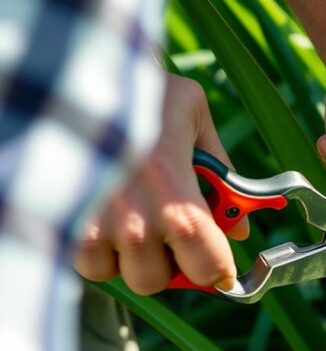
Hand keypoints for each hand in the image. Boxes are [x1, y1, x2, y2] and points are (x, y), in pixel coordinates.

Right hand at [74, 74, 244, 293]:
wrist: (79, 69)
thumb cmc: (143, 91)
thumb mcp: (196, 118)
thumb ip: (225, 176)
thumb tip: (239, 227)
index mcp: (177, 202)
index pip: (209, 269)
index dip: (217, 271)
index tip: (218, 266)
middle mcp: (135, 224)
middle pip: (157, 281)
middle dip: (169, 262)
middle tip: (171, 236)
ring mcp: (94, 226)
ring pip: (117, 274)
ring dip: (129, 258)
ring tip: (133, 222)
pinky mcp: (62, 221)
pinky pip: (82, 260)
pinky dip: (95, 250)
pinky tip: (105, 220)